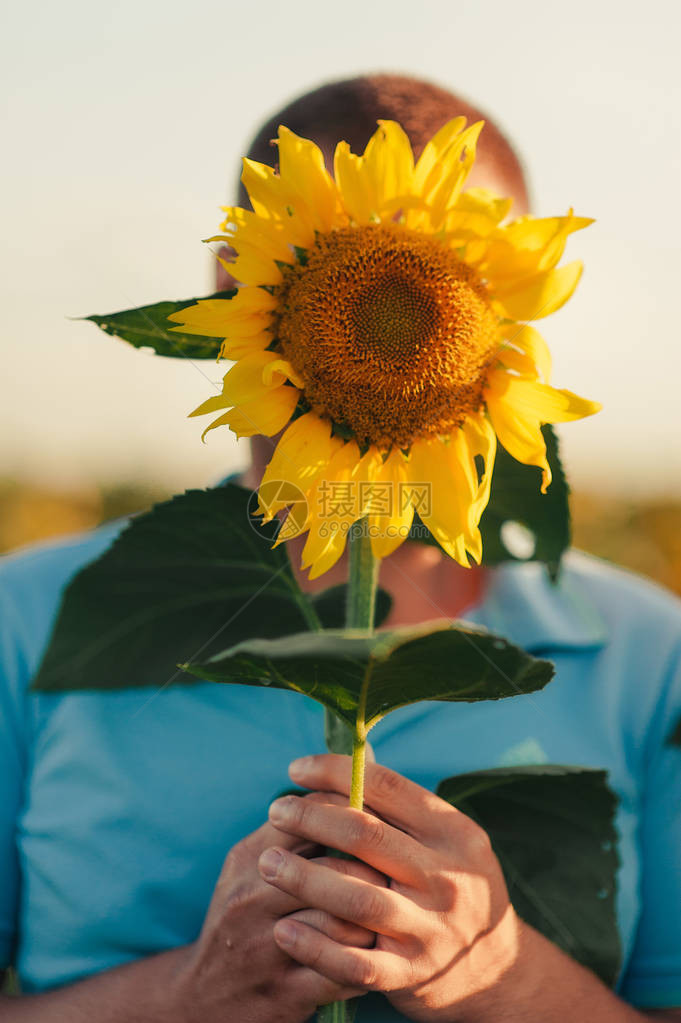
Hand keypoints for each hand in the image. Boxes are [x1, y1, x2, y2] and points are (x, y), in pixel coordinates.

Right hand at [176, 792, 383, 1022]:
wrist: (202, 998)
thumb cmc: (244, 916)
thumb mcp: (255, 863)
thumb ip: (304, 821)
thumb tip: (363, 765)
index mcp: (249, 859)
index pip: (309, 818)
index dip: (354, 815)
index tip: (381, 822)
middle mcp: (252, 900)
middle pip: (333, 869)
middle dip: (375, 868)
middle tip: (398, 870)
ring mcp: (266, 950)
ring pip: (343, 922)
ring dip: (376, 917)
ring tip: (392, 911)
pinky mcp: (285, 994)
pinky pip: (343, 972)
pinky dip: (368, 961)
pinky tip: (379, 952)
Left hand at [257, 755, 522, 1022]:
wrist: (494, 967)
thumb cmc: (451, 885)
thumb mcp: (445, 840)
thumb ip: (399, 810)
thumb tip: (340, 764)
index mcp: (454, 832)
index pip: (388, 788)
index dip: (335, 772)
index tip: (296, 769)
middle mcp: (447, 877)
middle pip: (366, 836)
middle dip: (311, 819)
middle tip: (275, 811)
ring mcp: (431, 929)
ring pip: (358, 898)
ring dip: (304, 878)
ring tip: (266, 863)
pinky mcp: (412, 974)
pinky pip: (355, 963)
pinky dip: (316, 947)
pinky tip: (284, 931)